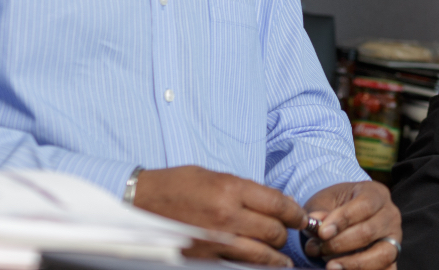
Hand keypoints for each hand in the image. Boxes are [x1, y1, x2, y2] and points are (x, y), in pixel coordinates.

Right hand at [133, 165, 305, 266]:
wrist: (138, 203)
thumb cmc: (177, 185)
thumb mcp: (215, 176)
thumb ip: (247, 190)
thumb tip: (277, 202)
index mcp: (231, 190)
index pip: (278, 204)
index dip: (295, 213)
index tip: (300, 217)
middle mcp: (227, 216)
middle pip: (273, 231)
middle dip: (285, 234)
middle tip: (288, 234)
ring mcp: (215, 240)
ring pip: (260, 255)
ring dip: (276, 257)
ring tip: (283, 260)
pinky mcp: (204, 257)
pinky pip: (237, 265)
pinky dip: (252, 266)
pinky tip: (259, 265)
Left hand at [303, 181, 400, 269]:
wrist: (345, 217)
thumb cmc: (335, 206)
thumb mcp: (325, 201)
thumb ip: (320, 211)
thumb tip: (316, 221)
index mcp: (376, 194)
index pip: (365, 205)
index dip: (343, 219)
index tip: (322, 232)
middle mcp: (390, 215)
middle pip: (369, 232)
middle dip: (339, 244)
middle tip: (317, 249)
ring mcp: (394, 238)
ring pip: (383, 254)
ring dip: (354, 264)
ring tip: (331, 266)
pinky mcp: (392, 259)